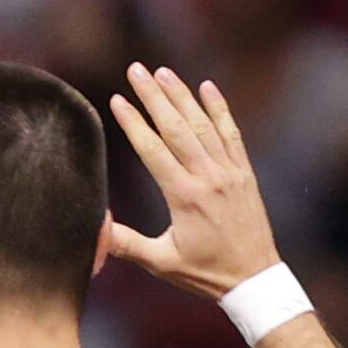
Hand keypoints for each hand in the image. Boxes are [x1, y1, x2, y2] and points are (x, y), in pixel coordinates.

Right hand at [98, 63, 281, 303]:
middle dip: (154, 96)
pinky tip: (207, 87)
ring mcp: (229, 171)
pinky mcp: (244, 172)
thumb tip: (94, 227)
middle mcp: (208, 176)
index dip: (133, 122)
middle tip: (136, 69)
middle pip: (176, 127)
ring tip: (163, 72)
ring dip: (182, 95)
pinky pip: (231, 132)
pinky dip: (219, 108)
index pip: (153, 150)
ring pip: (202, 124)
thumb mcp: (161, 262)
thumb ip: (126, 243)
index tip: (117, 99)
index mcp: (184, 196)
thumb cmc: (205, 273)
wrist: (254, 278)